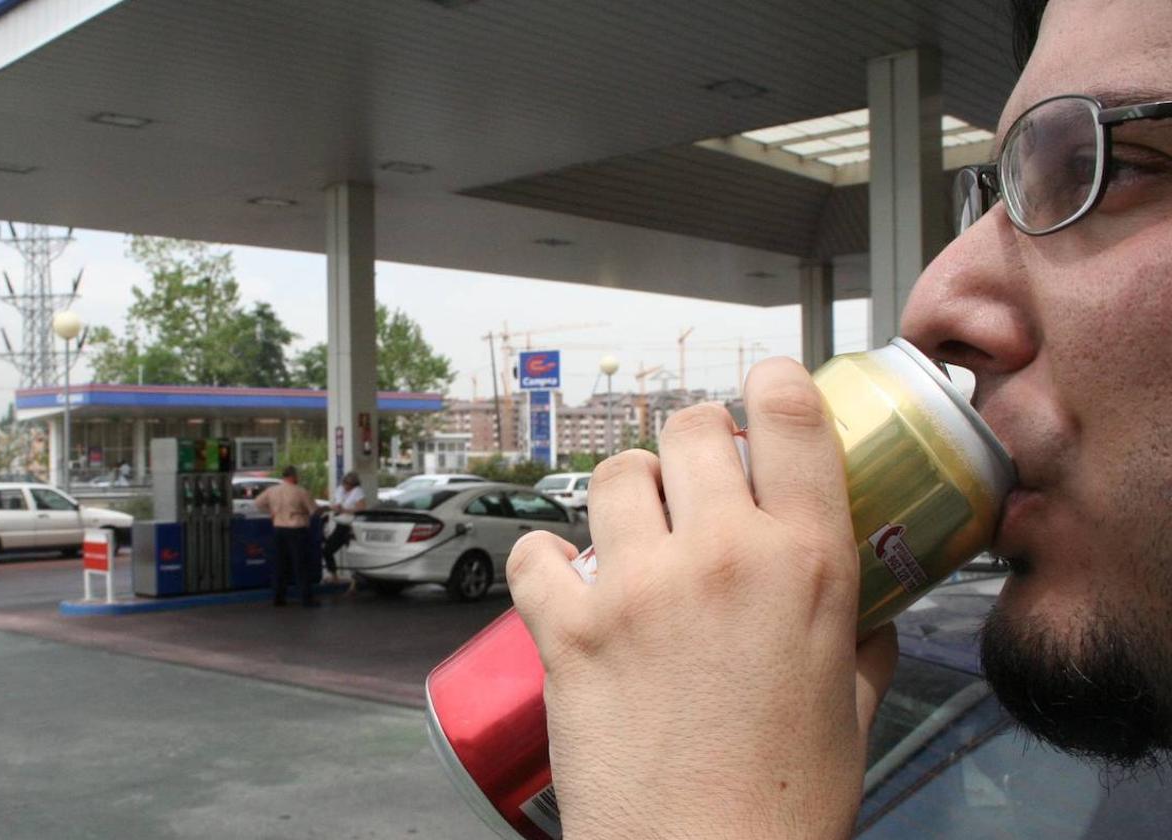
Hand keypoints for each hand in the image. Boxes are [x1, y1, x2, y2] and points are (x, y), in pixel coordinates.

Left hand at [507, 358, 897, 839]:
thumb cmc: (783, 802)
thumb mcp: (853, 706)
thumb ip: (860, 638)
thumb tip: (861, 608)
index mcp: (805, 565)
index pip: (789, 417)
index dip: (773, 385)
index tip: (764, 392)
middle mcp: (721, 556)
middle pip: (692, 428)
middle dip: (697, 442)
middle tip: (698, 478)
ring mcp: (638, 586)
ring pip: (616, 473)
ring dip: (628, 490)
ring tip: (635, 527)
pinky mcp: (569, 628)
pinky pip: (536, 551)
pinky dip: (547, 559)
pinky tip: (567, 579)